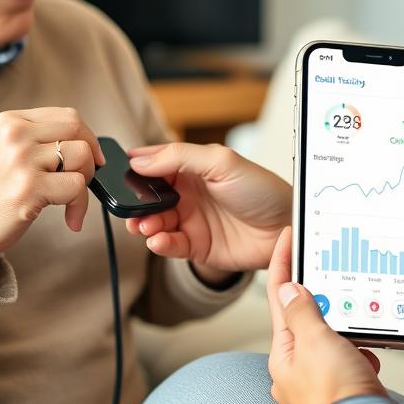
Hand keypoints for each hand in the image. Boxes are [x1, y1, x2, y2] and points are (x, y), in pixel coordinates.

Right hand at [0, 108, 105, 276]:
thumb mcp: (3, 150)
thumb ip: (36, 139)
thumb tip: (85, 143)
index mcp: (9, 121)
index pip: (67, 115)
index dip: (87, 136)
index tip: (92, 155)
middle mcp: (14, 135)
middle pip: (77, 129)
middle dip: (91, 154)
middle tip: (85, 176)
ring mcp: (21, 161)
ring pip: (81, 156)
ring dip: (85, 181)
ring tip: (70, 198)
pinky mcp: (29, 189)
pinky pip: (76, 187)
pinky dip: (80, 206)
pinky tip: (70, 218)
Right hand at [125, 143, 291, 276]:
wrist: (286, 228)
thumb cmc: (262, 190)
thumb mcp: (222, 162)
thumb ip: (179, 156)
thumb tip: (140, 159)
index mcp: (192, 168)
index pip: (155, 164)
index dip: (136, 168)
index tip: (118, 173)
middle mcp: (188, 194)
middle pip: (148, 197)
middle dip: (135, 202)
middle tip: (130, 206)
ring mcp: (191, 220)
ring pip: (154, 222)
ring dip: (144, 223)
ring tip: (146, 225)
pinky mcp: (196, 246)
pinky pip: (169, 245)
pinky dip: (159, 243)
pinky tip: (158, 239)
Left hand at [267, 227, 386, 403]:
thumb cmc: (335, 400)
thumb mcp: (316, 343)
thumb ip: (304, 314)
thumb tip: (288, 290)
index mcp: (284, 355)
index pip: (279, 298)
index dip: (282, 264)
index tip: (286, 237)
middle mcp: (298, 371)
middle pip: (306, 319)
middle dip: (323, 300)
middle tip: (336, 278)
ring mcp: (322, 385)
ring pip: (333, 342)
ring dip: (347, 331)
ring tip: (359, 324)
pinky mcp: (346, 395)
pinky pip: (353, 363)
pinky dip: (362, 355)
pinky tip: (371, 358)